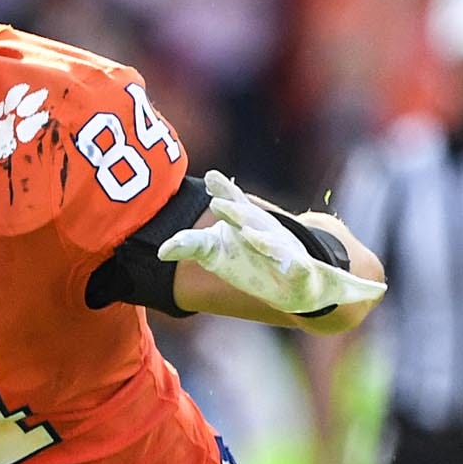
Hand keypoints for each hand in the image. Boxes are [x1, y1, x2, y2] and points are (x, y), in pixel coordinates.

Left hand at [157, 171, 385, 316]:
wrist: (298, 286)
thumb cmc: (251, 262)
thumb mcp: (218, 252)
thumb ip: (191, 245)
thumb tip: (161, 249)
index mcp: (246, 226)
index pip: (233, 207)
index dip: (223, 193)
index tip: (211, 177)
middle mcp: (265, 235)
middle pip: (249, 222)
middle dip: (236, 213)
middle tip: (219, 203)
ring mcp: (284, 253)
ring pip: (274, 245)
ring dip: (264, 240)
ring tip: (250, 234)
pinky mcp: (301, 274)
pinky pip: (299, 269)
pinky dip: (297, 267)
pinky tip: (295, 265)